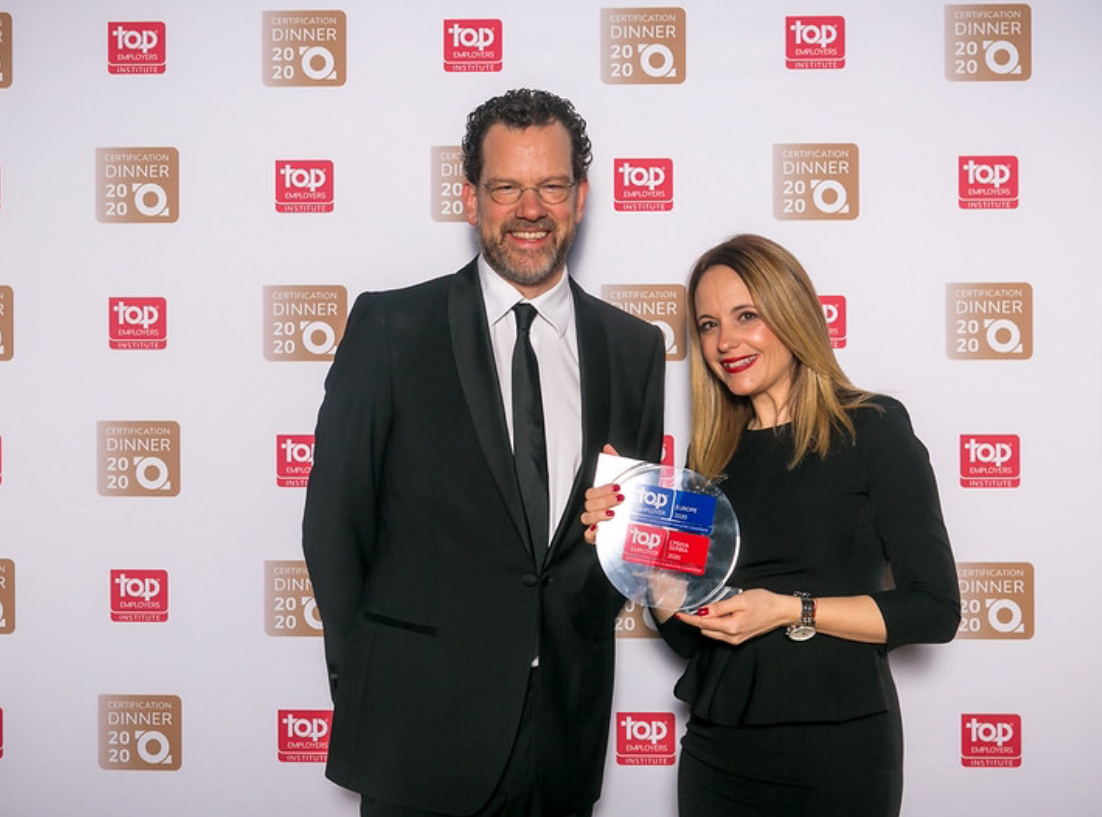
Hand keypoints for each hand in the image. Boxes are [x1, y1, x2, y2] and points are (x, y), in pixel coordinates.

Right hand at [581, 444, 623, 544]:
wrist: (647, 520)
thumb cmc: (633, 499)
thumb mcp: (627, 479)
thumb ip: (616, 462)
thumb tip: (607, 447)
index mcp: (601, 496)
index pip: (592, 492)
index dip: (602, 489)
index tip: (616, 487)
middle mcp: (597, 509)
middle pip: (589, 503)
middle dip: (603, 500)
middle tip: (619, 499)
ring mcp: (598, 523)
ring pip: (586, 517)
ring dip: (598, 514)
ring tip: (613, 513)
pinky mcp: (600, 537)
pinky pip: (588, 536)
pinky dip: (592, 533)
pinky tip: (601, 528)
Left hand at [675, 588, 800, 645]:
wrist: (782, 611)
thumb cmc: (764, 603)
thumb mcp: (740, 600)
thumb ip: (720, 607)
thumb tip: (703, 612)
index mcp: (731, 627)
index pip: (703, 624)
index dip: (689, 619)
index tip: (678, 615)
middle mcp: (732, 637)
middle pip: (705, 630)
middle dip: (695, 621)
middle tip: (686, 609)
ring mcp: (736, 639)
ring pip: (712, 633)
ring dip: (703, 624)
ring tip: (698, 611)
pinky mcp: (739, 638)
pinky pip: (720, 634)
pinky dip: (713, 626)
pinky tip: (713, 616)